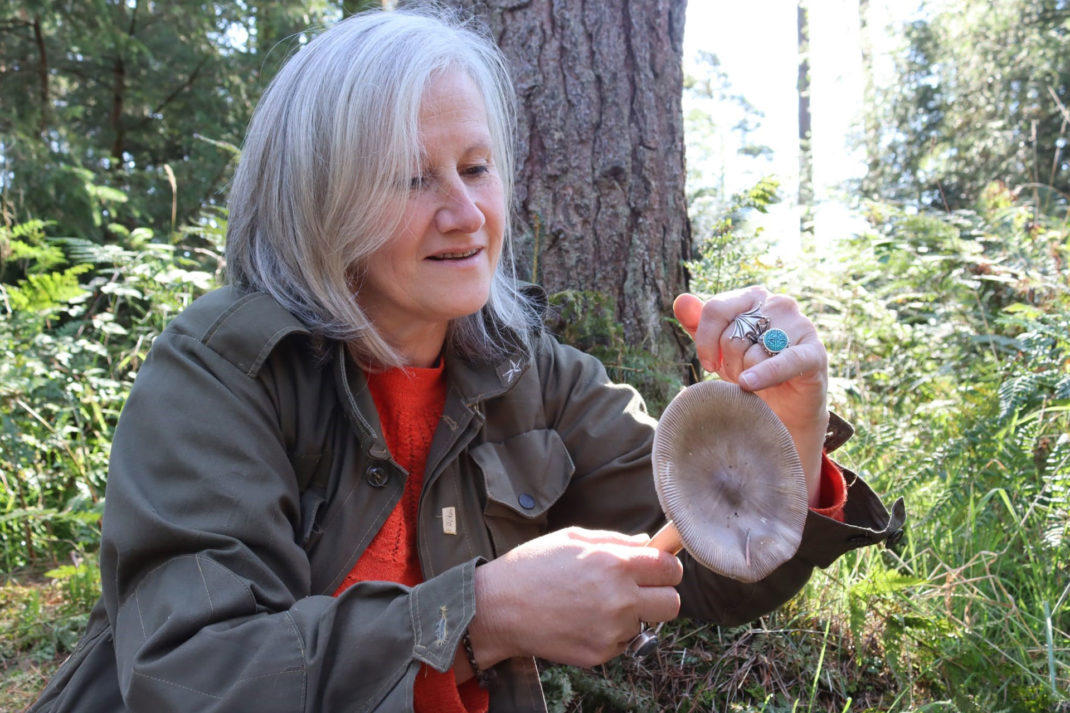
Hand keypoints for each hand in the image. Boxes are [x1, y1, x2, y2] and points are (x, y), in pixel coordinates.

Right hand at [466, 528, 681, 668]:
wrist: (498, 608)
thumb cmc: (532, 566)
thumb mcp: (573, 539)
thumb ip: (616, 541)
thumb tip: (647, 544)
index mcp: (616, 564)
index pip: (671, 569)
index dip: (666, 567)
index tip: (656, 568)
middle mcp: (620, 600)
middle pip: (672, 603)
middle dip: (659, 594)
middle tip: (637, 589)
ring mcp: (611, 631)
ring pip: (646, 625)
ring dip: (632, 615)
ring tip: (598, 604)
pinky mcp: (599, 654)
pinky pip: (622, 643)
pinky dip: (610, 633)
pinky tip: (583, 620)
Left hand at [673, 286, 828, 502]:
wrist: (784, 408)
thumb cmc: (749, 370)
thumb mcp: (718, 348)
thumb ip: (698, 323)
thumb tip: (681, 300)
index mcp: (754, 297)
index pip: (716, 308)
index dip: (705, 341)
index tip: (708, 363)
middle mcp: (779, 304)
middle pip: (733, 334)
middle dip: (729, 363)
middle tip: (739, 374)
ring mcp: (801, 326)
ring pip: (753, 352)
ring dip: (747, 375)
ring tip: (754, 381)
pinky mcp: (814, 354)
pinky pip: (784, 361)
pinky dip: (764, 374)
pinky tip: (748, 384)